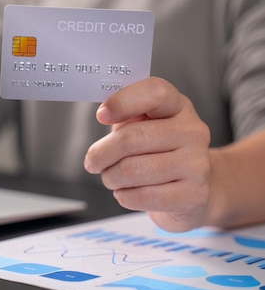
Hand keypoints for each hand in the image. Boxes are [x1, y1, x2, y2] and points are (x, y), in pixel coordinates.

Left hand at [84, 77, 210, 231]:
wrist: (191, 189)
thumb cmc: (158, 152)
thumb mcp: (143, 126)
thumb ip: (126, 117)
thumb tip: (104, 115)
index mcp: (178, 106)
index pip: (154, 92)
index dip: (123, 102)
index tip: (101, 115)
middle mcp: (193, 131)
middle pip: (132, 137)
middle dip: (102, 153)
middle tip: (93, 162)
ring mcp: (197, 163)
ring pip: (133, 170)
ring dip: (111, 177)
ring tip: (111, 178)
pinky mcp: (194, 194)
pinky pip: (144, 196)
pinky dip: (125, 196)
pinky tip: (126, 192)